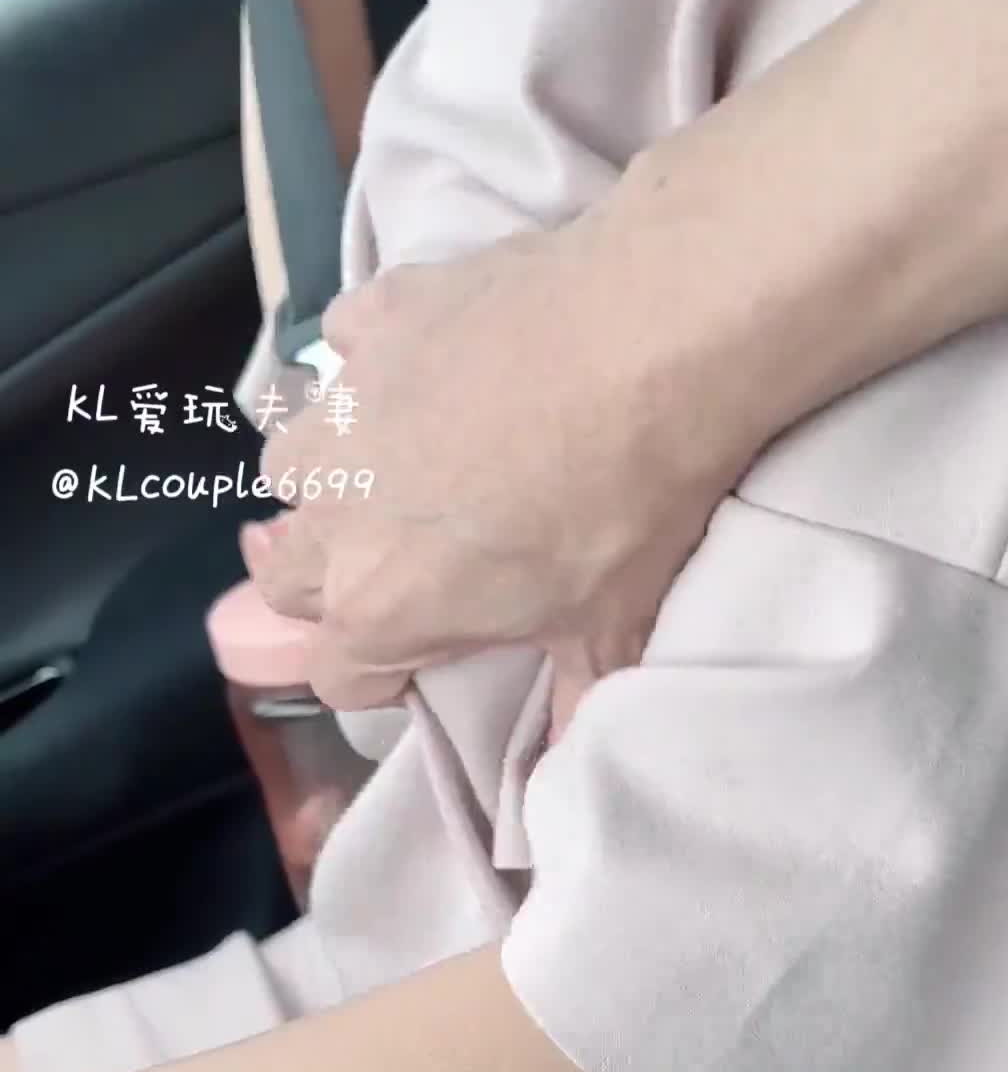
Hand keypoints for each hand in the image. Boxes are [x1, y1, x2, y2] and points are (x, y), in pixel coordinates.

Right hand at [249, 190, 769, 720]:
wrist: (657, 338)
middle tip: (405, 566)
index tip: (427, 657)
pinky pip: (341, 346)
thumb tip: (567, 755)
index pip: (336, 674)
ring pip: (291, 462)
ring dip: (331, 476)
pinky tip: (432, 362)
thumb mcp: (612, 624)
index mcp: (381, 605)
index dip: (382, 676)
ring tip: (401, 467)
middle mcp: (337, 511)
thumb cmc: (631, 501)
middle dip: (329, 583)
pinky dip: (372, 361)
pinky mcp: (375, 316)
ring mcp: (345, 405)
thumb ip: (572, 696)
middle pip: (285, 575)